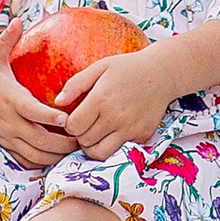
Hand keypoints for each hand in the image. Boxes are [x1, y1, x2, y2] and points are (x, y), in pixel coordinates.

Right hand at [0, 20, 80, 170]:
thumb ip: (7, 39)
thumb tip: (18, 20)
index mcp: (9, 98)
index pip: (30, 110)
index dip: (48, 116)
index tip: (66, 117)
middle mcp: (8, 120)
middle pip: (38, 140)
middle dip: (63, 143)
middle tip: (85, 136)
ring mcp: (6, 135)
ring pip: (34, 154)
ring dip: (56, 155)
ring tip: (77, 147)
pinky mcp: (5, 144)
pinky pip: (25, 160)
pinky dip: (43, 162)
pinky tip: (58, 156)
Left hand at [55, 47, 185, 160]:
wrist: (162, 74)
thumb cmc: (128, 68)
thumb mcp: (100, 67)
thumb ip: (76, 84)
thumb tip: (58, 102)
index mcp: (101, 99)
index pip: (73, 127)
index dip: (70, 124)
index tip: (75, 117)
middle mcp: (115, 117)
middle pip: (84, 141)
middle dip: (80, 135)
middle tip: (86, 125)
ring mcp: (130, 129)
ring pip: (100, 153)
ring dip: (93, 146)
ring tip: (95, 133)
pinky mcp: (142, 136)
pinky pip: (119, 151)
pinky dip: (112, 146)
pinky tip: (112, 133)